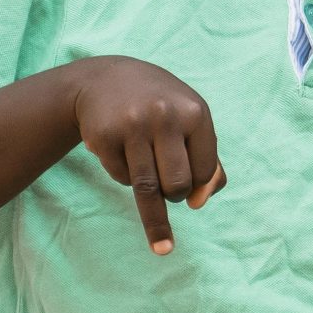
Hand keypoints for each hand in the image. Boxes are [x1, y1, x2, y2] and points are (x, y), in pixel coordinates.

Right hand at [65, 56, 223, 253]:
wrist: (106, 78)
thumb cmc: (162, 108)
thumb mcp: (193, 122)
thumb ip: (209, 165)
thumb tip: (199, 204)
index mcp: (195, 112)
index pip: (204, 172)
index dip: (198, 185)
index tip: (190, 183)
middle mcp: (164, 117)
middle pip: (176, 185)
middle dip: (175, 195)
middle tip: (170, 189)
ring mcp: (131, 126)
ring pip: (148, 188)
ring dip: (153, 203)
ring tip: (161, 234)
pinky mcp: (103, 137)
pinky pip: (121, 178)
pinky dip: (125, 178)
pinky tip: (122, 158)